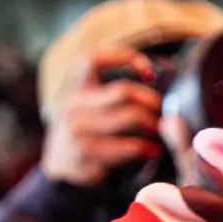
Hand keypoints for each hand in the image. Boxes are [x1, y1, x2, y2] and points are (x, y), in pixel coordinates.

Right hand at [45, 56, 164, 190]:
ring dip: (153, 125)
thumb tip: (153, 78)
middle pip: (123, 91)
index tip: (149, 73)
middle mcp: (71, 105)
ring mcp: (75, 130)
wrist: (60, 164)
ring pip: (130, 117)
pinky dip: (146, 147)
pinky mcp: (84, 153)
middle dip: (151, 100)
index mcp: (75, 87)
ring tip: (161, 132)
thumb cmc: (87, 128)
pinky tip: (152, 151)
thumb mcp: (90, 105)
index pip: (94, 59)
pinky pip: (127, 146)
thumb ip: (112, 92)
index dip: (124, 57)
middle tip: (162, 112)